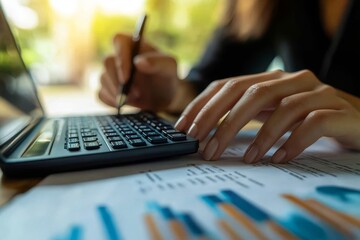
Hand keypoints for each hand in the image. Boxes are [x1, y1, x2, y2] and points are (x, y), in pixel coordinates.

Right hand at [98, 33, 179, 110]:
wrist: (166, 97)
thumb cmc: (168, 76)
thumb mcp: (170, 67)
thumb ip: (158, 62)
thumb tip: (138, 62)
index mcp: (134, 44)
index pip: (119, 41)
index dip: (120, 59)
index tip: (126, 78)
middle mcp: (120, 56)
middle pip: (107, 63)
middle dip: (119, 82)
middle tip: (137, 93)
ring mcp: (113, 72)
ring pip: (103, 79)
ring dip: (117, 93)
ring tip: (137, 97)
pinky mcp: (109, 88)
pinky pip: (100, 94)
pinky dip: (110, 101)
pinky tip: (125, 104)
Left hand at [175, 70, 359, 162]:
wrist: (359, 121)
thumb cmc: (309, 120)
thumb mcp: (273, 113)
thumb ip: (247, 114)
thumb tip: (206, 132)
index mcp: (271, 79)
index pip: (228, 85)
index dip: (204, 105)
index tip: (185, 129)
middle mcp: (292, 80)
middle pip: (249, 92)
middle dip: (222, 120)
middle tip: (206, 147)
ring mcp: (317, 92)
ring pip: (281, 107)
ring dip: (259, 136)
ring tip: (246, 159)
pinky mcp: (338, 110)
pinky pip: (312, 124)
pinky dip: (292, 142)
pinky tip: (279, 159)